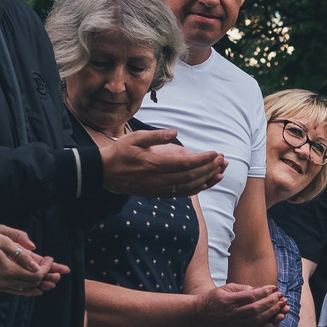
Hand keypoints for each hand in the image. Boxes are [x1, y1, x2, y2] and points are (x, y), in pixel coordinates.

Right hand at [0, 225, 61, 294]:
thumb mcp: (1, 238)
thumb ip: (20, 250)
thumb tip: (36, 260)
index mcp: (8, 269)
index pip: (35, 274)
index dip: (47, 268)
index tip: (51, 258)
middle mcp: (4, 280)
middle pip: (32, 283)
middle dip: (47, 276)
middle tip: (57, 270)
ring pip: (25, 289)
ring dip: (40, 285)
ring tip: (52, 282)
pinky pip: (15, 291)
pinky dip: (27, 290)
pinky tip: (35, 290)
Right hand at [97, 127, 225, 196]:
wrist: (104, 173)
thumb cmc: (120, 152)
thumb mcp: (135, 138)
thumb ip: (156, 135)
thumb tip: (175, 132)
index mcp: (154, 163)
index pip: (186, 164)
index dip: (203, 160)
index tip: (215, 153)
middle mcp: (158, 179)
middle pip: (191, 176)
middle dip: (209, 168)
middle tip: (223, 160)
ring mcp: (158, 188)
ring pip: (188, 187)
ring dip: (206, 180)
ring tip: (220, 171)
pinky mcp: (157, 193)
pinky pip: (180, 194)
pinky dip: (195, 190)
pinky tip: (205, 184)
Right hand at [190, 283, 287, 326]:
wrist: (201, 314)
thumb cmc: (215, 298)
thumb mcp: (226, 288)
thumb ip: (243, 289)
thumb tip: (260, 289)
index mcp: (228, 301)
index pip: (249, 297)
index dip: (263, 293)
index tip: (274, 288)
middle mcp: (232, 315)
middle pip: (255, 310)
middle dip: (271, 303)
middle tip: (282, 297)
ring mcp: (235, 325)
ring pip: (257, 321)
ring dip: (273, 314)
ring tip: (284, 307)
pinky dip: (267, 325)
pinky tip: (276, 319)